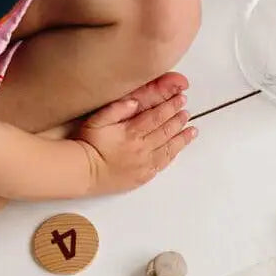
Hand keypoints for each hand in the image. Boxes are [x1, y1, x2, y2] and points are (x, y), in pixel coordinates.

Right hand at [77, 91, 196, 193]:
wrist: (83, 172)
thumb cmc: (89, 145)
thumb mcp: (97, 120)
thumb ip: (117, 109)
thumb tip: (136, 102)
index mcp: (131, 132)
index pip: (157, 116)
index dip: (170, 106)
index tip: (180, 99)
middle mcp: (142, 148)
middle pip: (166, 131)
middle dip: (179, 119)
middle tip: (187, 111)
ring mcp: (144, 163)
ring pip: (169, 148)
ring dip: (182, 137)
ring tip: (192, 130)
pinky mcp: (144, 176)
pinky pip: (163, 163)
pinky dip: (173, 154)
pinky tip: (178, 148)